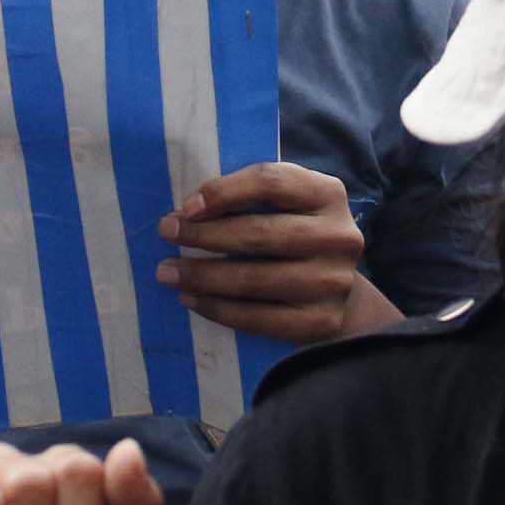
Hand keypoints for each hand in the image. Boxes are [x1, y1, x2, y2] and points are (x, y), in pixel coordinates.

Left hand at [157, 161, 373, 343]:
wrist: (339, 291)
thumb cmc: (297, 234)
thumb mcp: (287, 203)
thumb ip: (251, 196)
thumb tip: (188, 211)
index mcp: (327, 194)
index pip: (270, 182)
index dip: (224, 192)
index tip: (186, 207)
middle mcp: (338, 236)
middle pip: (258, 233)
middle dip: (203, 235)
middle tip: (166, 234)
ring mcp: (333, 282)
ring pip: (253, 279)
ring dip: (202, 276)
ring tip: (168, 272)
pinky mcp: (322, 321)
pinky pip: (259, 318)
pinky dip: (218, 309)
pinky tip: (192, 299)